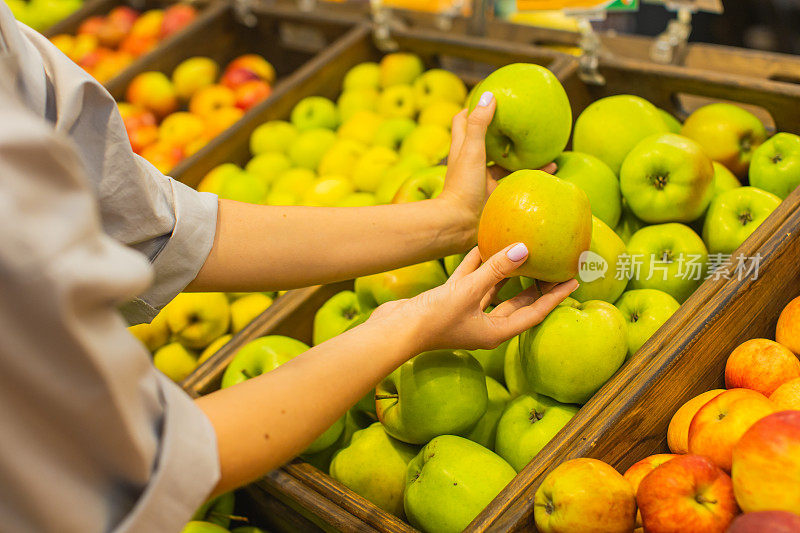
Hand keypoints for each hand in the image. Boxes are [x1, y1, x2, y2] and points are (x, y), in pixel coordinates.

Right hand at [369, 243, 577, 352]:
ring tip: (525, 250)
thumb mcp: (467, 292)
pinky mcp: (449, 302)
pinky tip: (484, 243)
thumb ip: (496, 270)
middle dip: (537, 284)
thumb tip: (524, 248)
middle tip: (555, 263)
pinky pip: (470, 280)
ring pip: (494, 289)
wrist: (393, 331)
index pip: (535, 312)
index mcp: (496, 331)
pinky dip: (478, 264)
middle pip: (519, 302)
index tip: (574, 280)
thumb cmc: (433, 320)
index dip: (556, 296)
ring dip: (507, 271)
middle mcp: (484, 324)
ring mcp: (466, 313)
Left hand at [436, 92, 556, 247]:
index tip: (489, 99)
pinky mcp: (496, 194)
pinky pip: (517, 180)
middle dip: (501, 129)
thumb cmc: (462, 187)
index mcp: (462, 149)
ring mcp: (484, 179)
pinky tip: (552, 170)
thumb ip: (480, 125)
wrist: (460, 226)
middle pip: (486, 139)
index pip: (464, 121)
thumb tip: (489, 95)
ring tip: (542, 143)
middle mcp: (472, 162)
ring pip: (505, 161)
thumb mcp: (471, 151)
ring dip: (521, 152)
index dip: (473, 109)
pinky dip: (533, 174)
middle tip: (522, 118)